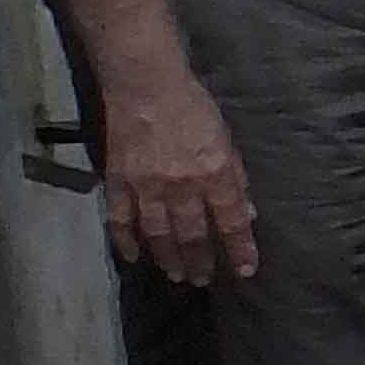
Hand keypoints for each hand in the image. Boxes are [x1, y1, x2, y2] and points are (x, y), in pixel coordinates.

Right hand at [100, 65, 256, 287]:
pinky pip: (121, 221)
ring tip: (177, 275)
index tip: (245, 271)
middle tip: (203, 279)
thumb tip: (245, 214)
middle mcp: (182, 186)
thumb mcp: (226, 140)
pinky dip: (126, 242)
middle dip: (200, 262)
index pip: (231, 221)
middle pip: (193, 236)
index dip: (239, 249)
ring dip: (168, 259)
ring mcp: (147, 187)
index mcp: (214, 174)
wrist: (145, 85)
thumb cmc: (193, 108)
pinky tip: (135, 257)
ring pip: (158, 235)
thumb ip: (236, 177)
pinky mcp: (119, 182)